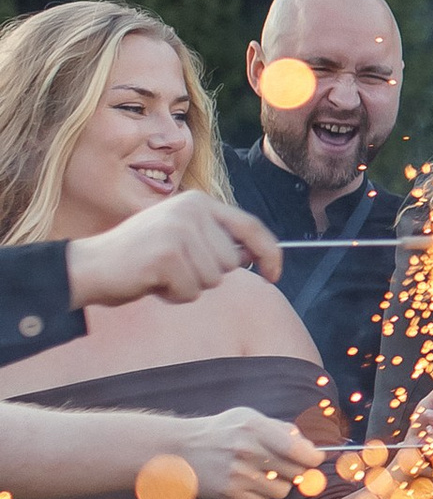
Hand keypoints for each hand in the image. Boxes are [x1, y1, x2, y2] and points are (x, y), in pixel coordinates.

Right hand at [64, 194, 281, 309]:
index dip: (270, 252)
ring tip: (159, 274)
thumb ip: (216, 241)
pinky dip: (173, 296)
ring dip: (187, 287)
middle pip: (231, 262)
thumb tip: (257, 254)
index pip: (251, 225)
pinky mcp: (167, 254)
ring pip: (212, 280)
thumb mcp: (182, 238)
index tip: (276, 273)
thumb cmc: (139, 258)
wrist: (91, 266)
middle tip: (170, 268)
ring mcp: (179, 230)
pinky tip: (151, 282)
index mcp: (198, 202)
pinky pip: (191, 292)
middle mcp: (191, 209)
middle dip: (205, 276)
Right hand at [172, 408, 336, 498]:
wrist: (181, 449)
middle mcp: (248, 451)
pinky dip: (260, 496)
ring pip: (282, 491)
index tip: (313, 459)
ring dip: (277, 484)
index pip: (300, 450)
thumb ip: (282, 429)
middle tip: (283, 465)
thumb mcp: (249, 418)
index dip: (313, 458)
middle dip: (295, 470)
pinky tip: (247, 484)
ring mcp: (238, 474)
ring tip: (261, 473)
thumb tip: (310, 448)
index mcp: (256, 428)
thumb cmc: (221, 431)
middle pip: (295, 473)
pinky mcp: (229, 493)